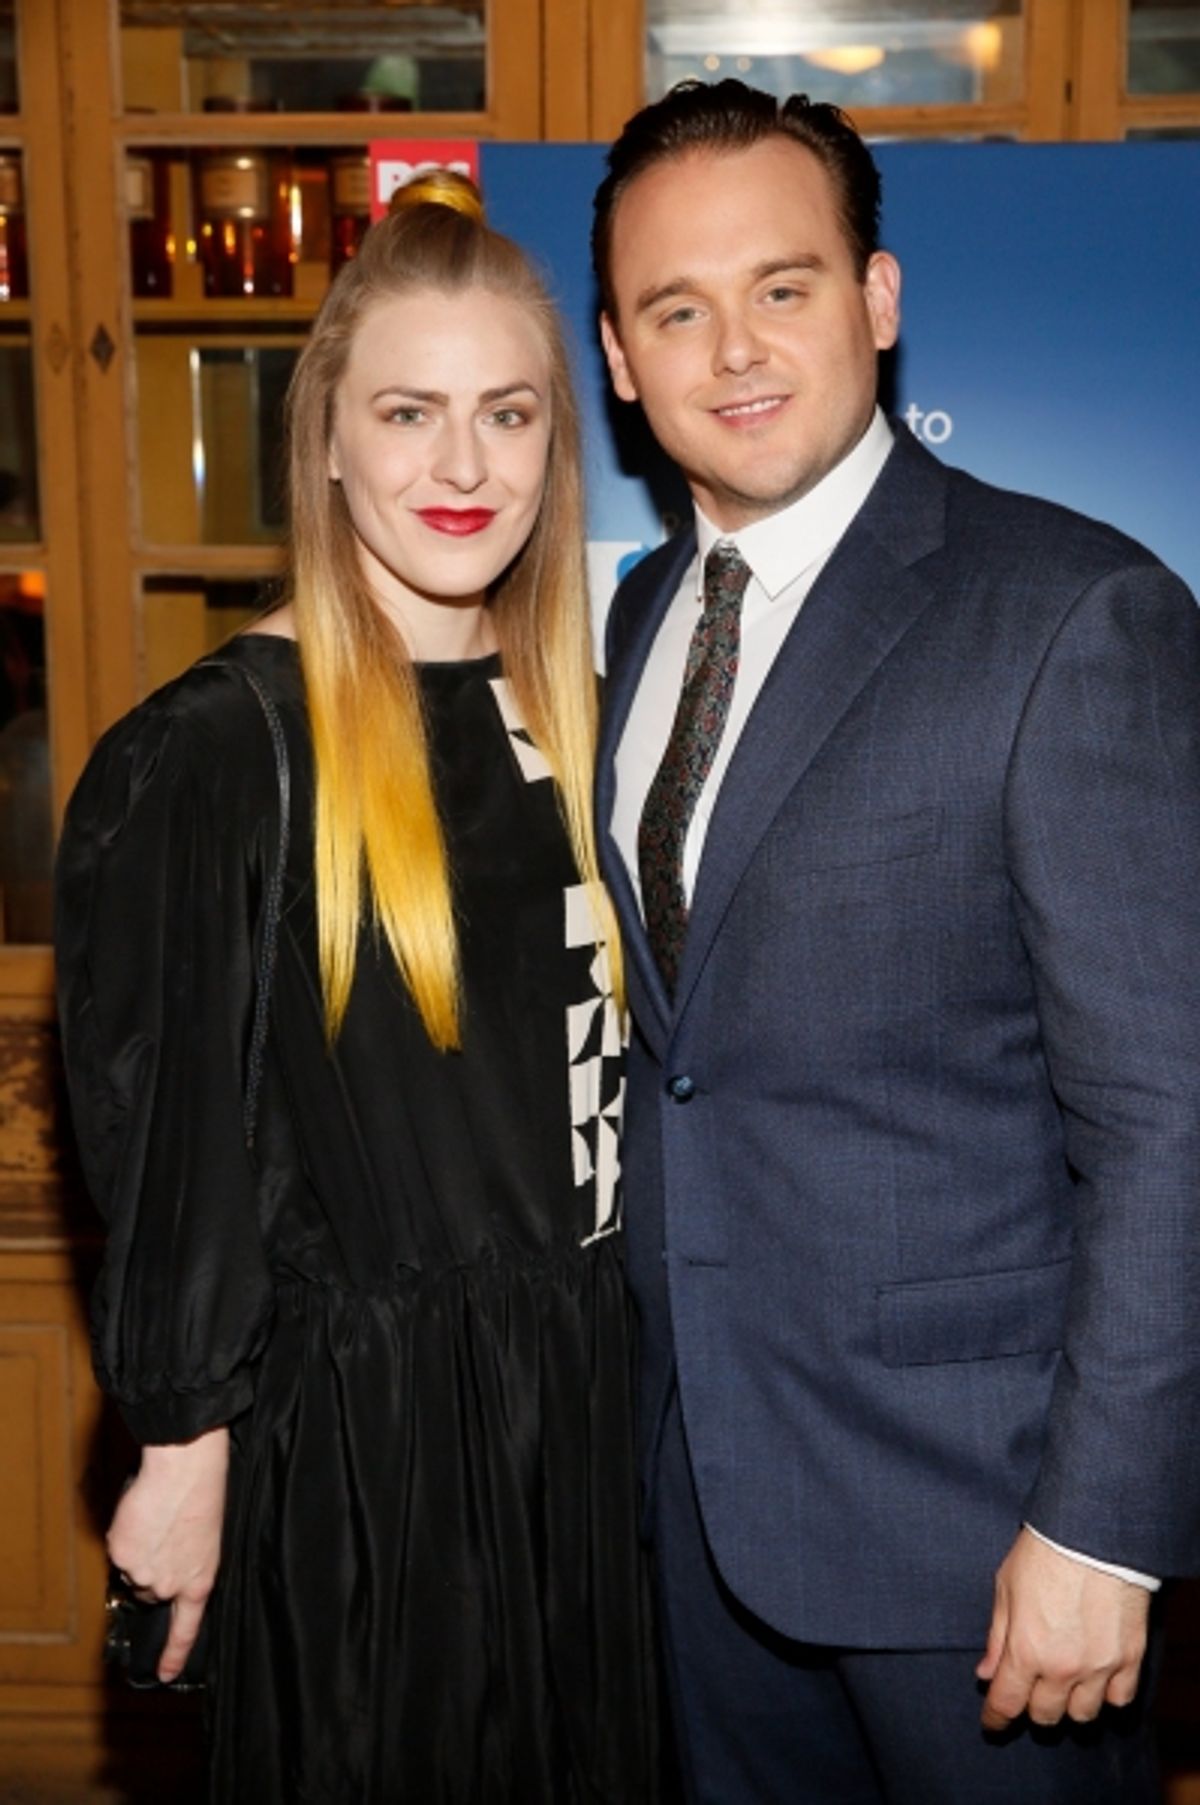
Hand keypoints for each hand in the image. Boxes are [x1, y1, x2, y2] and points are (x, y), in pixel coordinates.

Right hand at [107, 1425, 228, 1682]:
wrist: (185, 1470)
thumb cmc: (203, 1495)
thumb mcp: (206, 1540)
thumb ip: (187, 1565)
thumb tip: (167, 1568)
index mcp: (199, 1581)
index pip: (186, 1627)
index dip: (174, 1653)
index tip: (165, 1674)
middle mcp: (170, 1585)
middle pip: (151, 1592)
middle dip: (153, 1571)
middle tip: (163, 1539)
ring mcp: (143, 1573)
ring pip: (133, 1571)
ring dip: (138, 1555)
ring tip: (155, 1522)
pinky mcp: (122, 1555)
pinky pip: (118, 1551)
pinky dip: (125, 1537)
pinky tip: (141, 1515)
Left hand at [976, 1526, 1149, 1729]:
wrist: (1094, 1532)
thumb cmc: (1043, 1552)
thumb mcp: (1005, 1587)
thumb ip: (997, 1637)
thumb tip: (985, 1673)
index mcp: (1026, 1650)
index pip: (1006, 1704)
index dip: (995, 1719)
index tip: (992, 1722)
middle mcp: (1062, 1668)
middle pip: (1044, 1715)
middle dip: (1031, 1706)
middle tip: (1029, 1691)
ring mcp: (1099, 1666)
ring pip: (1082, 1714)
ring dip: (1069, 1705)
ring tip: (1063, 1685)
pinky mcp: (1130, 1658)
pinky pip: (1119, 1699)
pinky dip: (1107, 1696)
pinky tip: (1097, 1681)